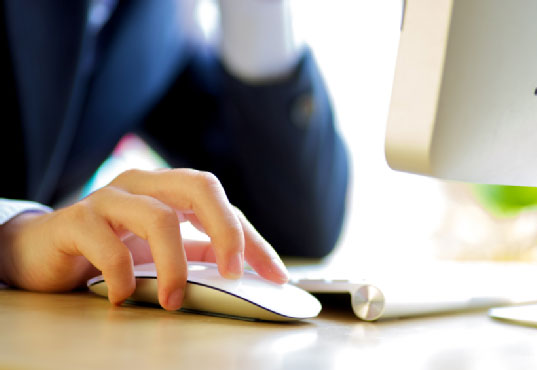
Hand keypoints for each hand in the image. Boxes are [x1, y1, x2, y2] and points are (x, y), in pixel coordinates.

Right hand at [0, 169, 288, 309]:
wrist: (42, 249)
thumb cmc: (108, 246)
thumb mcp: (160, 248)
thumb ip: (197, 252)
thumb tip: (243, 272)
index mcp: (168, 189)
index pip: (223, 206)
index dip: (253, 240)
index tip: (276, 275)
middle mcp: (143, 185)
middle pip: (200, 187)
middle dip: (226, 231)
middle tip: (234, 274)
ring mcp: (108, 199)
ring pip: (159, 217)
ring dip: (175, 265)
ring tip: (175, 300)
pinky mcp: (76, 221)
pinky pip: (108, 245)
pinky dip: (123, 277)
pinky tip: (124, 297)